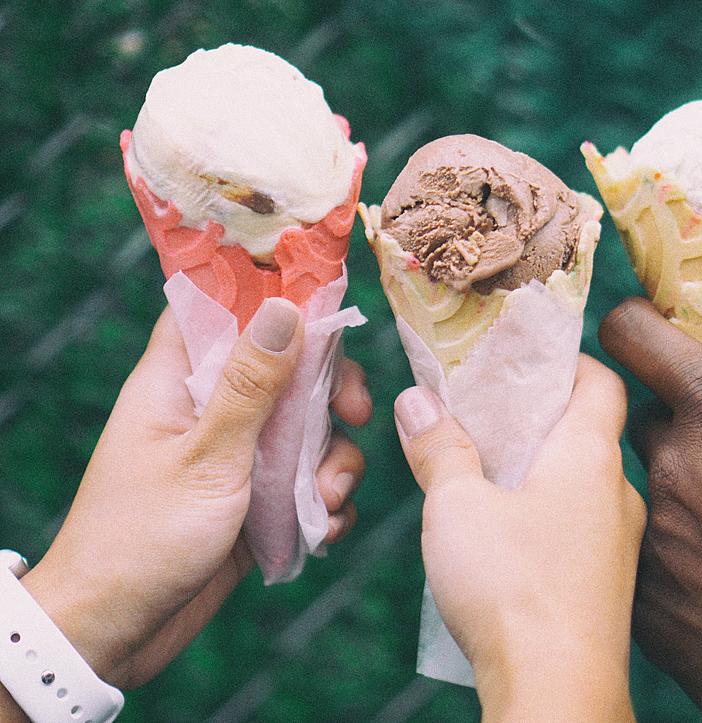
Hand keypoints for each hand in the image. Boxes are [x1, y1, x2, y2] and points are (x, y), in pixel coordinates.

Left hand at [15, 300, 370, 689]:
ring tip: (326, 500)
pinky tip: (322, 529)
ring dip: (334, 461)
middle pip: (286, 368)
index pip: (222, 308)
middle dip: (330, 392)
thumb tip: (285, 308)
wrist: (117, 632)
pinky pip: (307, 480)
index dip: (273, 299)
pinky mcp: (256, 497)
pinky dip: (324, 500)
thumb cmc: (143, 538)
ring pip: (307, 428)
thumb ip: (250, 385)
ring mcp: (236, 453)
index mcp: (178, 380)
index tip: (326, 313)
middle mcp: (209, 408)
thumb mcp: (207, 456)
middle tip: (354, 415)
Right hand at [394, 356, 645, 722]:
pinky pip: (579, 524)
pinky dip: (546, 509)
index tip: (523, 357)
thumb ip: (438, 446)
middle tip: (486, 409)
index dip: (566, 359)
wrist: (558, 695)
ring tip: (485, 466)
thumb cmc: (511, 587)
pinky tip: (504, 530)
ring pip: (581, 481)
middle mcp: (617, 491)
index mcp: (590, 455)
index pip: (601, 380)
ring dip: (539, 466)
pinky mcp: (606, 584)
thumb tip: (418, 399)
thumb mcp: (456, 505)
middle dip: (537, 414)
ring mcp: (618, 541)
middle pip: (587, 429)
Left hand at [599, 269, 701, 716]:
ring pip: (643, 489)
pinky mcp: (647, 600)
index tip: (653, 334)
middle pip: (642, 419)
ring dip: (677, 494)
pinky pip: (642, 559)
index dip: (636, 327)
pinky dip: (672, 559)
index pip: (630, 334)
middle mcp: (670, 462)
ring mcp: (652, 534)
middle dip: (676, 426)